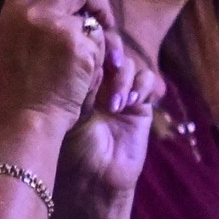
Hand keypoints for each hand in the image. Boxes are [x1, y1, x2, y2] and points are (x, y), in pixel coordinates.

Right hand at [0, 0, 107, 135]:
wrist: (25, 124)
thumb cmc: (19, 94)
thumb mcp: (14, 47)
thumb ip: (37, 18)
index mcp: (11, 13)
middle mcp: (32, 13)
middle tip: (104, 19)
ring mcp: (57, 28)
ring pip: (93, 18)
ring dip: (100, 36)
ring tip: (92, 62)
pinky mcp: (79, 45)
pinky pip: (100, 43)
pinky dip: (100, 60)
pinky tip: (85, 79)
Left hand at [54, 45, 157, 210]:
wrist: (94, 178)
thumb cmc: (72, 148)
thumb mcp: (72, 110)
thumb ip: (83, 82)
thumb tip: (94, 55)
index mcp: (76, 79)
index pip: (87, 48)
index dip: (92, 40)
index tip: (91, 42)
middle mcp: (99, 82)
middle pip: (111, 49)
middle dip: (112, 51)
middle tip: (110, 62)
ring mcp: (120, 92)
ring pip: (129, 64)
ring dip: (124, 77)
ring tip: (114, 103)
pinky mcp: (141, 105)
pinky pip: (146, 81)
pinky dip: (140, 86)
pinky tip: (130, 102)